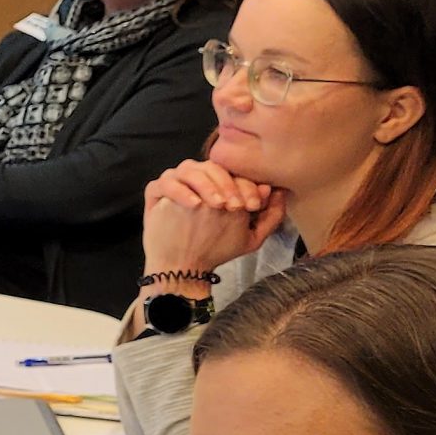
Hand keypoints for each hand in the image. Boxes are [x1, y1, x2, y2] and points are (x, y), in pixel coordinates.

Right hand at [140, 160, 286, 282]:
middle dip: (226, 184)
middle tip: (234, 206)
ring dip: (205, 184)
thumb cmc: (217, 250)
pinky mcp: (156, 193)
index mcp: (221, 185)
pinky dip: (180, 191)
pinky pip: (165, 182)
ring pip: (189, 169)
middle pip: (212, 167)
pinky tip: (194, 205)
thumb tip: (279, 190)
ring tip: (215, 205)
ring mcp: (176, 185)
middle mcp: (198, 180)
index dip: (246, 185)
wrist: (184, 267)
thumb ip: (270, 216)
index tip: (252, 206)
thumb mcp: (251, 237)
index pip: (234, 173)